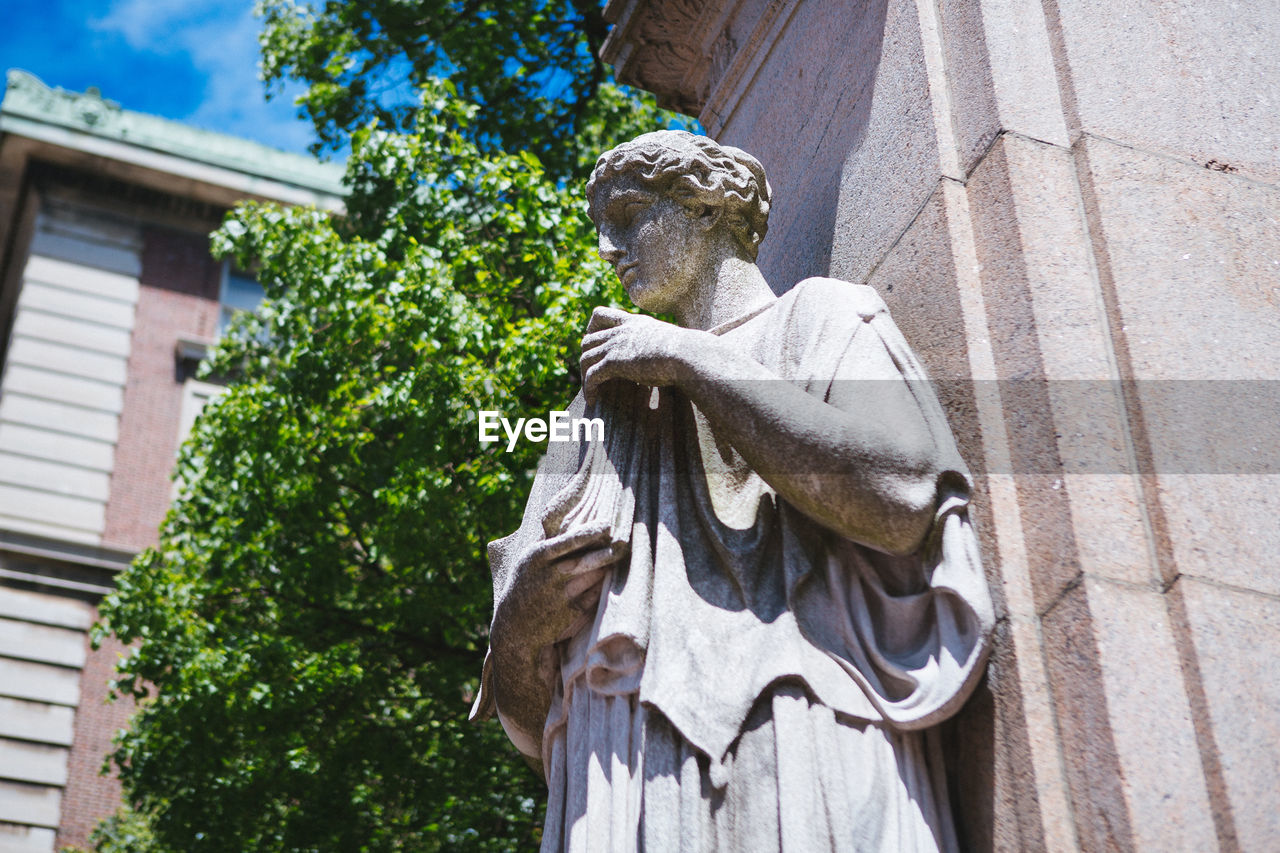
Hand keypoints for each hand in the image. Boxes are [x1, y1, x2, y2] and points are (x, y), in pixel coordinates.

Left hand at [580, 307, 702, 402]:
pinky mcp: (614, 362)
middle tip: (591, 372)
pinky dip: (588, 388)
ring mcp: (616, 346)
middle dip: (586, 356)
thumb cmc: (687, 352)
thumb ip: (663, 345)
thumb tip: (675, 358)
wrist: (687, 355)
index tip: (594, 341)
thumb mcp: (670, 341)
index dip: (591, 328)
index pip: (600, 314)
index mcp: (633, 322)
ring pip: (585, 358)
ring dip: (584, 375)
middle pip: (588, 339)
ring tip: (590, 390)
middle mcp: (621, 331)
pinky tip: (592, 400)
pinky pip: (592, 376)